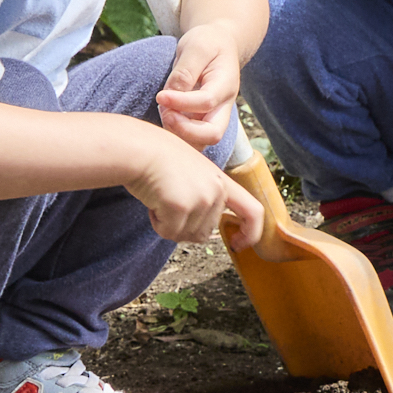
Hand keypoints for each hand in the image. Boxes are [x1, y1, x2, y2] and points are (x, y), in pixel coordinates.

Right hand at [128, 128, 263, 245]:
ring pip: (185, 235)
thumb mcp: (194, 172)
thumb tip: (204, 231)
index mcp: (222, 181)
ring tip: (161, 197)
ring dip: (168, 224)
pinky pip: (168, 232)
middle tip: (168, 205)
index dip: (250, 234)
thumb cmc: (158, 157)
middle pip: (205, 233)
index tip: (238, 244)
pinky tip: (153, 201)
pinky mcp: (181, 206)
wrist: (139, 149)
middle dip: (183, 227)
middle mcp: (216, 190)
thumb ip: (206, 195)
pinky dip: (157, 223)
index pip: (252, 211)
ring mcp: (201, 199)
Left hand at [156, 23, 240, 154]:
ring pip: (201, 143)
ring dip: (178, 135)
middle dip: (185, 130)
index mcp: (225, 85)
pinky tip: (165, 116)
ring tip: (164, 111)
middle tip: (165, 112)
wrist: (217, 45)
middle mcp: (223, 107)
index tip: (160, 96)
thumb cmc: (207, 43)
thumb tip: (171, 94)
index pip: (206, 102)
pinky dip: (175, 135)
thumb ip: (185, 71)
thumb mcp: (196, 47)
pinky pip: (190, 140)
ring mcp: (213, 117)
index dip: (181, 103)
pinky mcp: (201, 122)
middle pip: (212, 135)